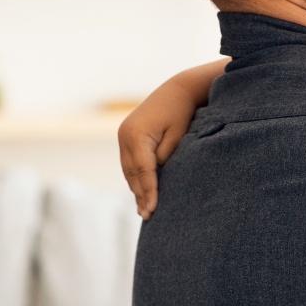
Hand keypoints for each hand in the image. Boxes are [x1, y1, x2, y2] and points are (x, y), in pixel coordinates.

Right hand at [118, 82, 194, 218]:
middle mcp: (124, 135)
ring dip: (136, 188)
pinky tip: (141, 190)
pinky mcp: (126, 136)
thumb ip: (165, 157)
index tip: (153, 210)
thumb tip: (156, 178)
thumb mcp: (178, 136)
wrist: (177, 89)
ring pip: (128, 169)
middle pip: (132, 172)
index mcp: (136, 135)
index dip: (149, 192)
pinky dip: (135, 177)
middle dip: (140, 194)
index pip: (143, 171)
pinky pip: (129, 162)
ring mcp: (122, 135)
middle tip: (147, 216)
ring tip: (143, 209)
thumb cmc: (182, 112)